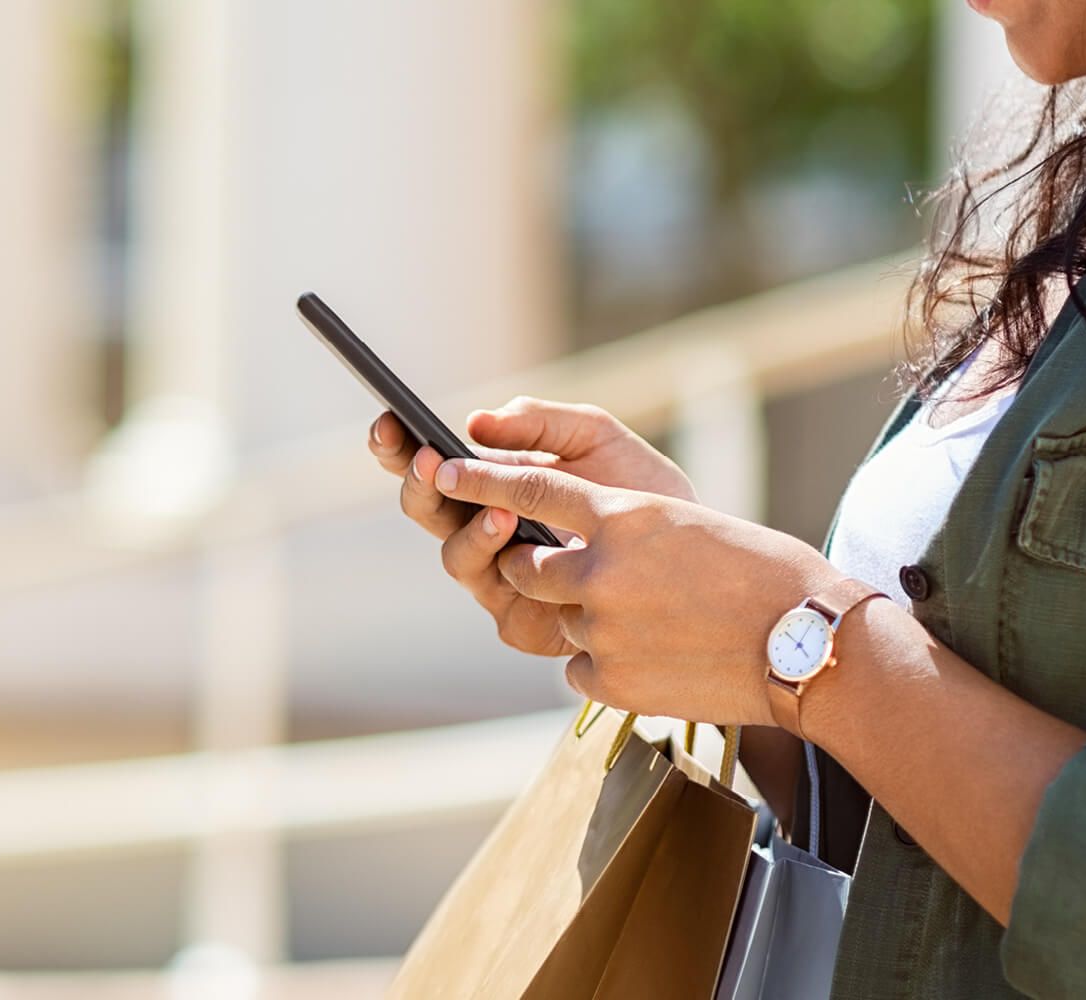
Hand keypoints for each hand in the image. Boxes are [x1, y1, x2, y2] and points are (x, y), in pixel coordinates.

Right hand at [367, 398, 694, 656]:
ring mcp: (501, 579)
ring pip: (456, 560)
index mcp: (489, 484)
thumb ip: (540, 421)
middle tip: (430, 461)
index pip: (428, 465)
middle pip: (426, 512)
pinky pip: (502, 604)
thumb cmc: (640, 490)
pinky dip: (511, 574)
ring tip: (501, 508)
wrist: (697, 551)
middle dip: (419, 486)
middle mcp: (484, 533)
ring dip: (471, 532)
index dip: (398, 447)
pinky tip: (530, 548)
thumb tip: (476, 422)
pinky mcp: (529, 622)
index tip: (389, 422)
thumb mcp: (596, 437)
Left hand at [431, 456, 840, 726]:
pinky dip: (605, 665)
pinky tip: (657, 659)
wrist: (807, 642)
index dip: (479, 480)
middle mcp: (601, 569)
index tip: (445, 470)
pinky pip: (577, 669)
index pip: (529, 488)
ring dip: (588, 620)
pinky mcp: (610, 680)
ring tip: (650, 622)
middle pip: (522, 568)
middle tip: (570, 576)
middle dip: (532, 571)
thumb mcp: (686, 525)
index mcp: (623, 515)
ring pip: (558, 620)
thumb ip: (623, 528)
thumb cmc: (762, 574)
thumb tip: (574, 538)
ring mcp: (603, 627)